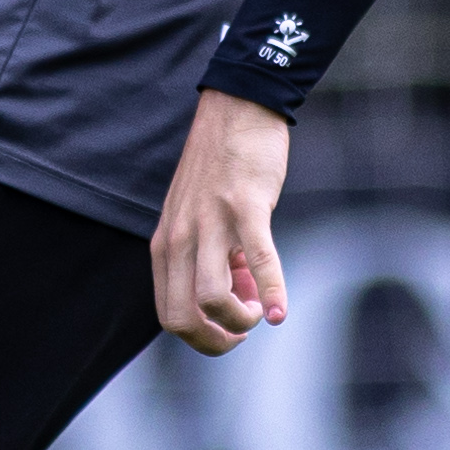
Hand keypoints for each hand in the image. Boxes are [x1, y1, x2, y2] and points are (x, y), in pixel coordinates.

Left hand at [149, 90, 292, 353]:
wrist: (237, 109)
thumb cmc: (222, 168)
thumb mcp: (199, 218)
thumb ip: (213, 258)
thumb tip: (240, 296)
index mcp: (165, 244)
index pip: (168, 314)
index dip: (200, 335)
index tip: (230, 326)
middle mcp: (180, 238)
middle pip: (181, 318)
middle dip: (215, 341)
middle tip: (244, 331)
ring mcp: (211, 223)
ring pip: (212, 299)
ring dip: (240, 321)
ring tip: (260, 311)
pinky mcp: (245, 208)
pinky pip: (259, 262)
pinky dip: (273, 294)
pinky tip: (284, 314)